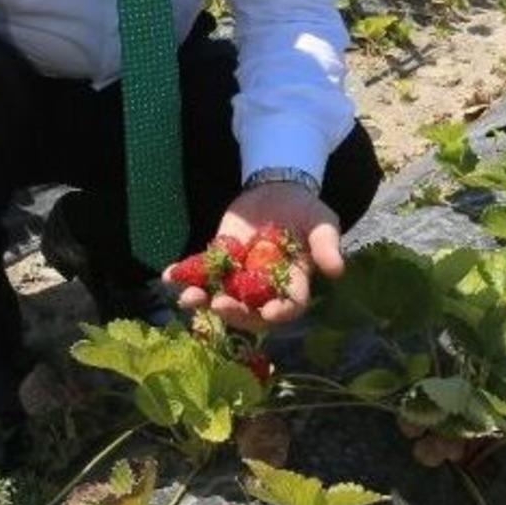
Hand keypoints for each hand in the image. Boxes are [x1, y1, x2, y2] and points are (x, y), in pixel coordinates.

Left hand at [165, 181, 342, 333]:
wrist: (278, 190)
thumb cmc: (306, 210)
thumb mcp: (322, 222)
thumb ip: (326, 245)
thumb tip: (337, 269)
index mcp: (294, 283)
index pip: (289, 306)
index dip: (279, 313)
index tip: (268, 314)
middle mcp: (265, 287)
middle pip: (250, 311)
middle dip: (235, 312)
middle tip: (219, 305)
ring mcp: (239, 276)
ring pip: (221, 296)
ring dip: (203, 300)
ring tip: (187, 298)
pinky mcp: (219, 260)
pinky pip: (201, 273)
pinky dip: (184, 276)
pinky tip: (168, 276)